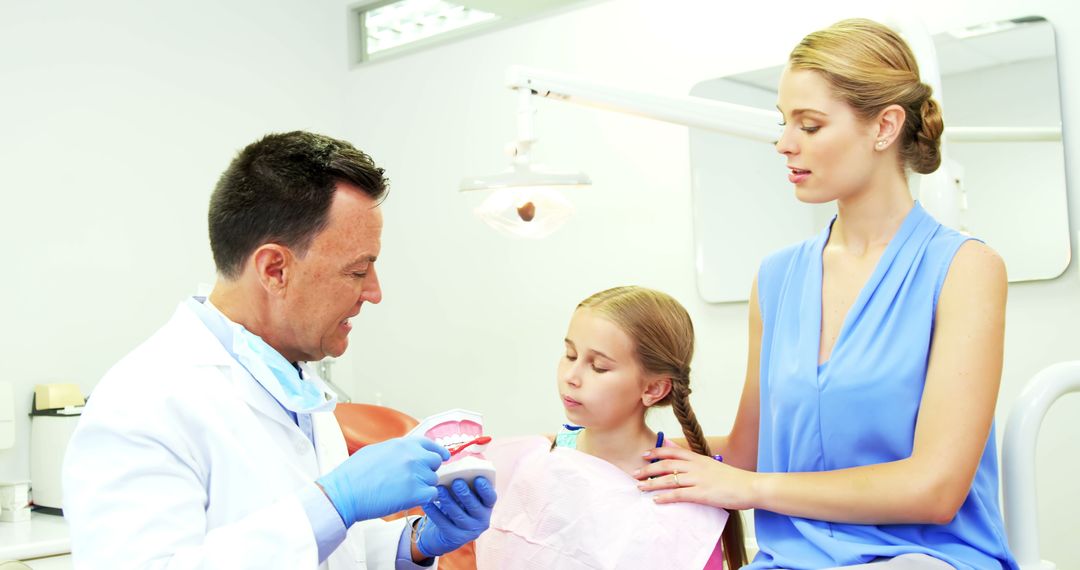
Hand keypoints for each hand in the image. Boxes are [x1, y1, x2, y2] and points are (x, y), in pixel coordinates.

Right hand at [317, 436, 449, 526]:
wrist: (345, 492)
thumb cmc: (354, 474)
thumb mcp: (376, 450)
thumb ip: (396, 450)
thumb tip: (405, 453)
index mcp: (403, 444)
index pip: (430, 444)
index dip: (436, 452)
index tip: (442, 457)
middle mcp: (413, 456)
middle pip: (435, 462)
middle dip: (429, 470)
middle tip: (417, 479)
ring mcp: (416, 474)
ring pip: (433, 480)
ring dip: (424, 486)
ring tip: (407, 491)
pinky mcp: (416, 493)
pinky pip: (432, 495)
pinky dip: (425, 498)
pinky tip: (413, 499)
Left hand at [415, 476, 496, 556]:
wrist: (444, 533)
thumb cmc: (457, 506)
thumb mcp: (464, 497)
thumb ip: (465, 485)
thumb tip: (456, 468)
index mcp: (486, 507)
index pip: (490, 498)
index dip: (485, 489)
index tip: (478, 478)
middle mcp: (482, 521)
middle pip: (474, 506)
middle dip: (465, 494)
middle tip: (456, 482)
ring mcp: (470, 532)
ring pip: (458, 515)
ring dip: (448, 501)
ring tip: (439, 489)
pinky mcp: (455, 538)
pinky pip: (444, 524)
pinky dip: (435, 512)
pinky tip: (427, 503)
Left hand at [634, 446, 758, 509]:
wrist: (750, 487)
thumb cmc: (732, 478)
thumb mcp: (712, 464)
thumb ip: (695, 461)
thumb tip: (679, 456)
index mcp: (698, 458)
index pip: (672, 452)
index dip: (656, 452)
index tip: (643, 455)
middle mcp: (696, 466)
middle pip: (666, 465)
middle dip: (648, 469)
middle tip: (634, 474)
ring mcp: (698, 480)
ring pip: (668, 479)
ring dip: (652, 484)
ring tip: (640, 487)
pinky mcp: (702, 494)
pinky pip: (679, 494)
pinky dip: (665, 497)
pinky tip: (656, 500)